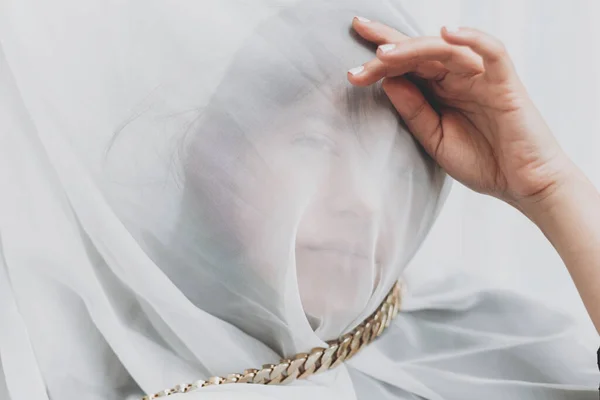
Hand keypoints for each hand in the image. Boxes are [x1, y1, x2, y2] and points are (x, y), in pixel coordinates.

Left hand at [347, 18, 573, 211]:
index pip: (407, 64)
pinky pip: (491, 51)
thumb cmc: (482, 162)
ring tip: (384, 55)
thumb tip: (387, 82)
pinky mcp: (505, 82)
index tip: (351, 46)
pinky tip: (447, 34)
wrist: (522, 185)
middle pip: (419, 53)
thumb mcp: (434, 139)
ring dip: (413, 49)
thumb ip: (414, 111)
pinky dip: (471, 39)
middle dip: (386, 55)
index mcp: (439, 90)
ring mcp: (481, 77)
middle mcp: (458, 78)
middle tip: (357, 68)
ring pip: (446, 49)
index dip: (380, 52)